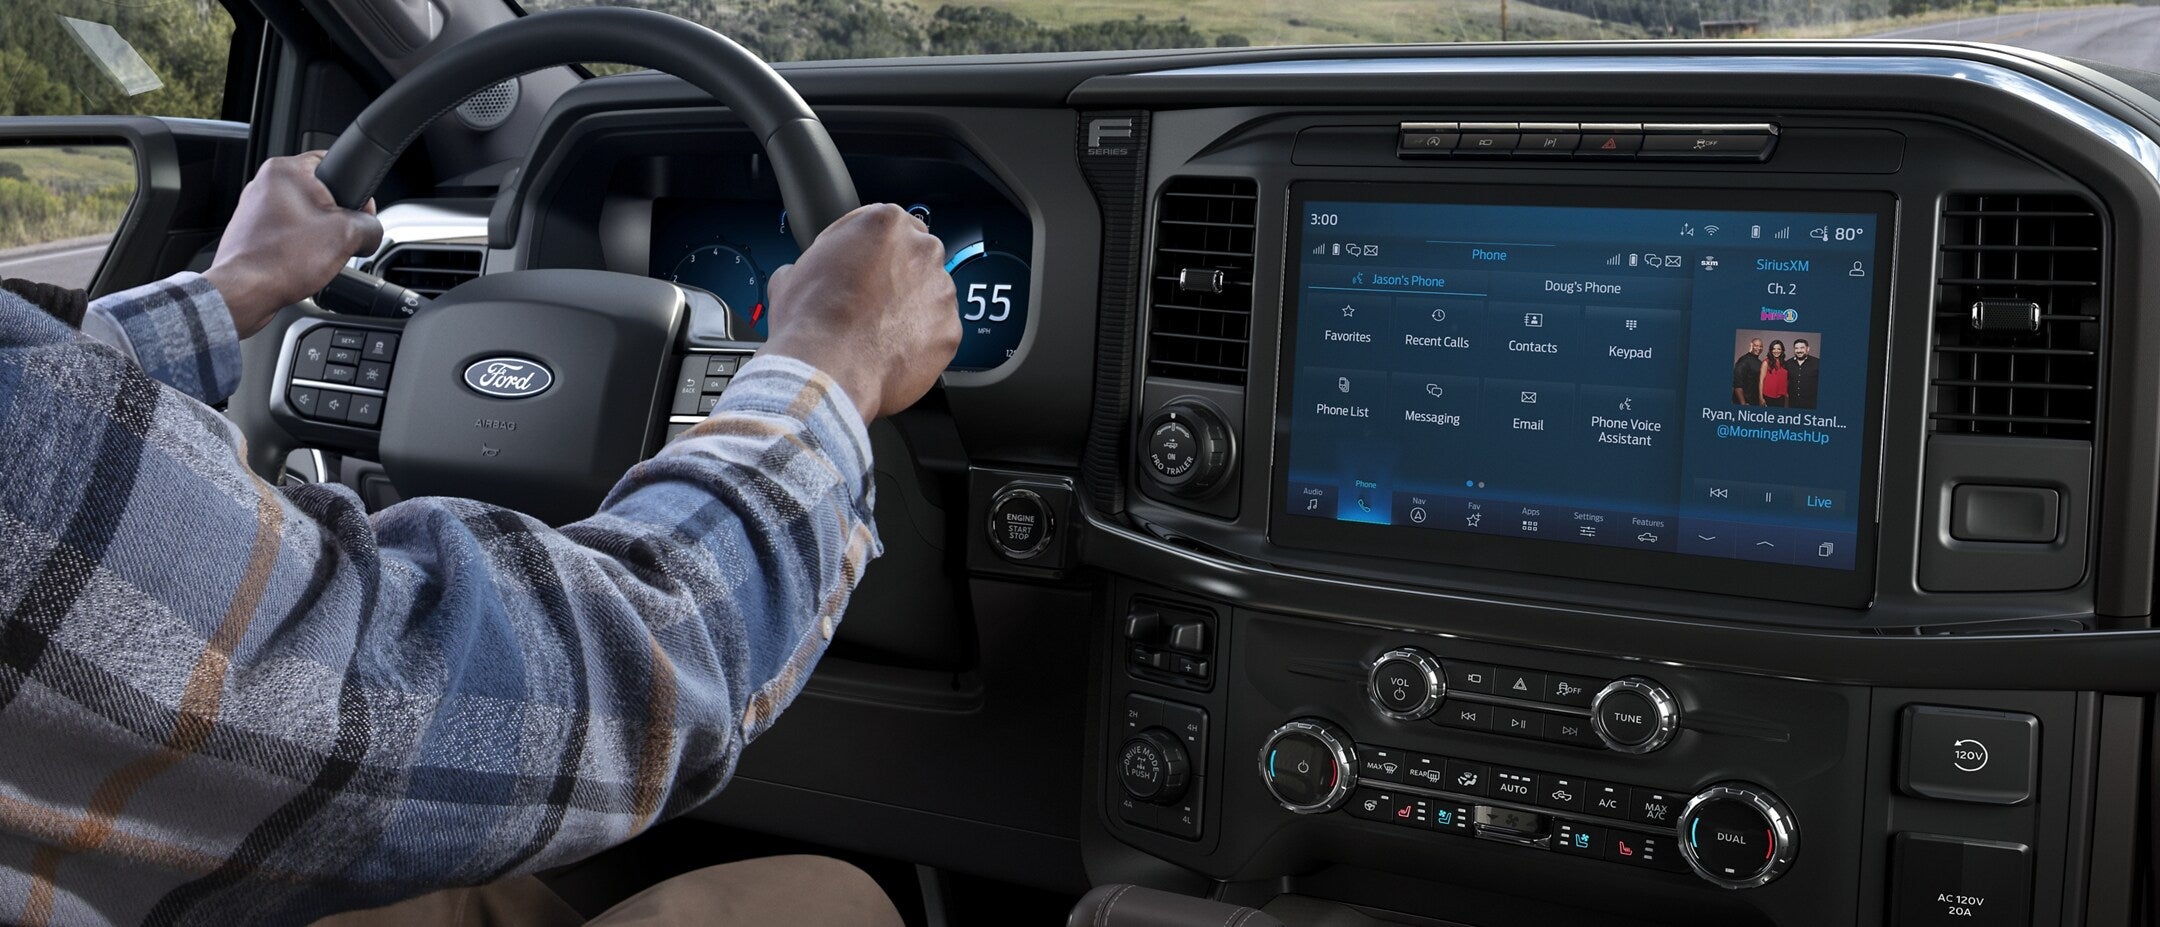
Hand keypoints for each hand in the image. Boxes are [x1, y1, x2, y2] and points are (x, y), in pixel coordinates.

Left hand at [203, 151, 383, 336]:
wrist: (245, 292)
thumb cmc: (282, 260)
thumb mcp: (347, 236)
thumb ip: (370, 226)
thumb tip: (371, 231)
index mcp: (285, 171)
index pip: (335, 162)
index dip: (357, 191)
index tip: (361, 214)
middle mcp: (265, 184)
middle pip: (321, 193)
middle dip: (337, 218)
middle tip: (341, 239)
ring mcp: (255, 207)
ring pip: (306, 215)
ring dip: (319, 234)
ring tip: (318, 254)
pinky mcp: (252, 230)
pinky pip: (289, 232)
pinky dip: (300, 246)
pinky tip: (302, 262)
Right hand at [759, 204, 959, 421]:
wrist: (827, 369)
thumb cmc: (810, 322)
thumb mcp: (793, 274)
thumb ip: (816, 262)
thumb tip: (801, 273)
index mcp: (885, 224)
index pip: (890, 225)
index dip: (874, 250)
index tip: (866, 266)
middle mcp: (921, 250)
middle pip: (917, 255)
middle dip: (899, 275)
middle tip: (873, 300)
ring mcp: (941, 290)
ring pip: (931, 293)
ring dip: (912, 307)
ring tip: (880, 330)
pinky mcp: (951, 328)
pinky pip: (938, 330)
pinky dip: (921, 339)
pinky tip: (894, 349)